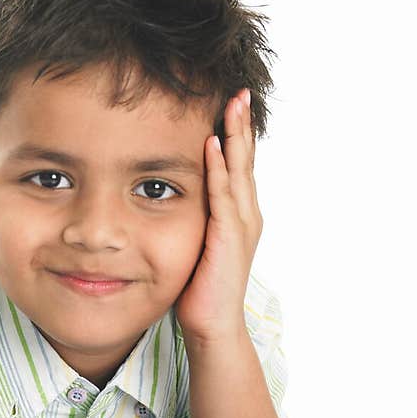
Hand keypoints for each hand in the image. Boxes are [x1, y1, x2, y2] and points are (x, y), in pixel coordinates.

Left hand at [173, 88, 262, 344]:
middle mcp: (246, 214)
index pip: (238, 165)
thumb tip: (170, 198)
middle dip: (242, 124)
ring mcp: (241, 225)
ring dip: (235, 136)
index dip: (236, 134)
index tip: (230, 102)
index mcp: (238, 214)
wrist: (212, 326)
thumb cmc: (200, 290)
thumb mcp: (194, 244)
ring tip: (232, 104)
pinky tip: (212, 145)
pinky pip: (222, 196)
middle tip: (239, 90)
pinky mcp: (228, 238)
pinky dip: (218, 168)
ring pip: (238, 170)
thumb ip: (191, 219)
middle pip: (245, 159)